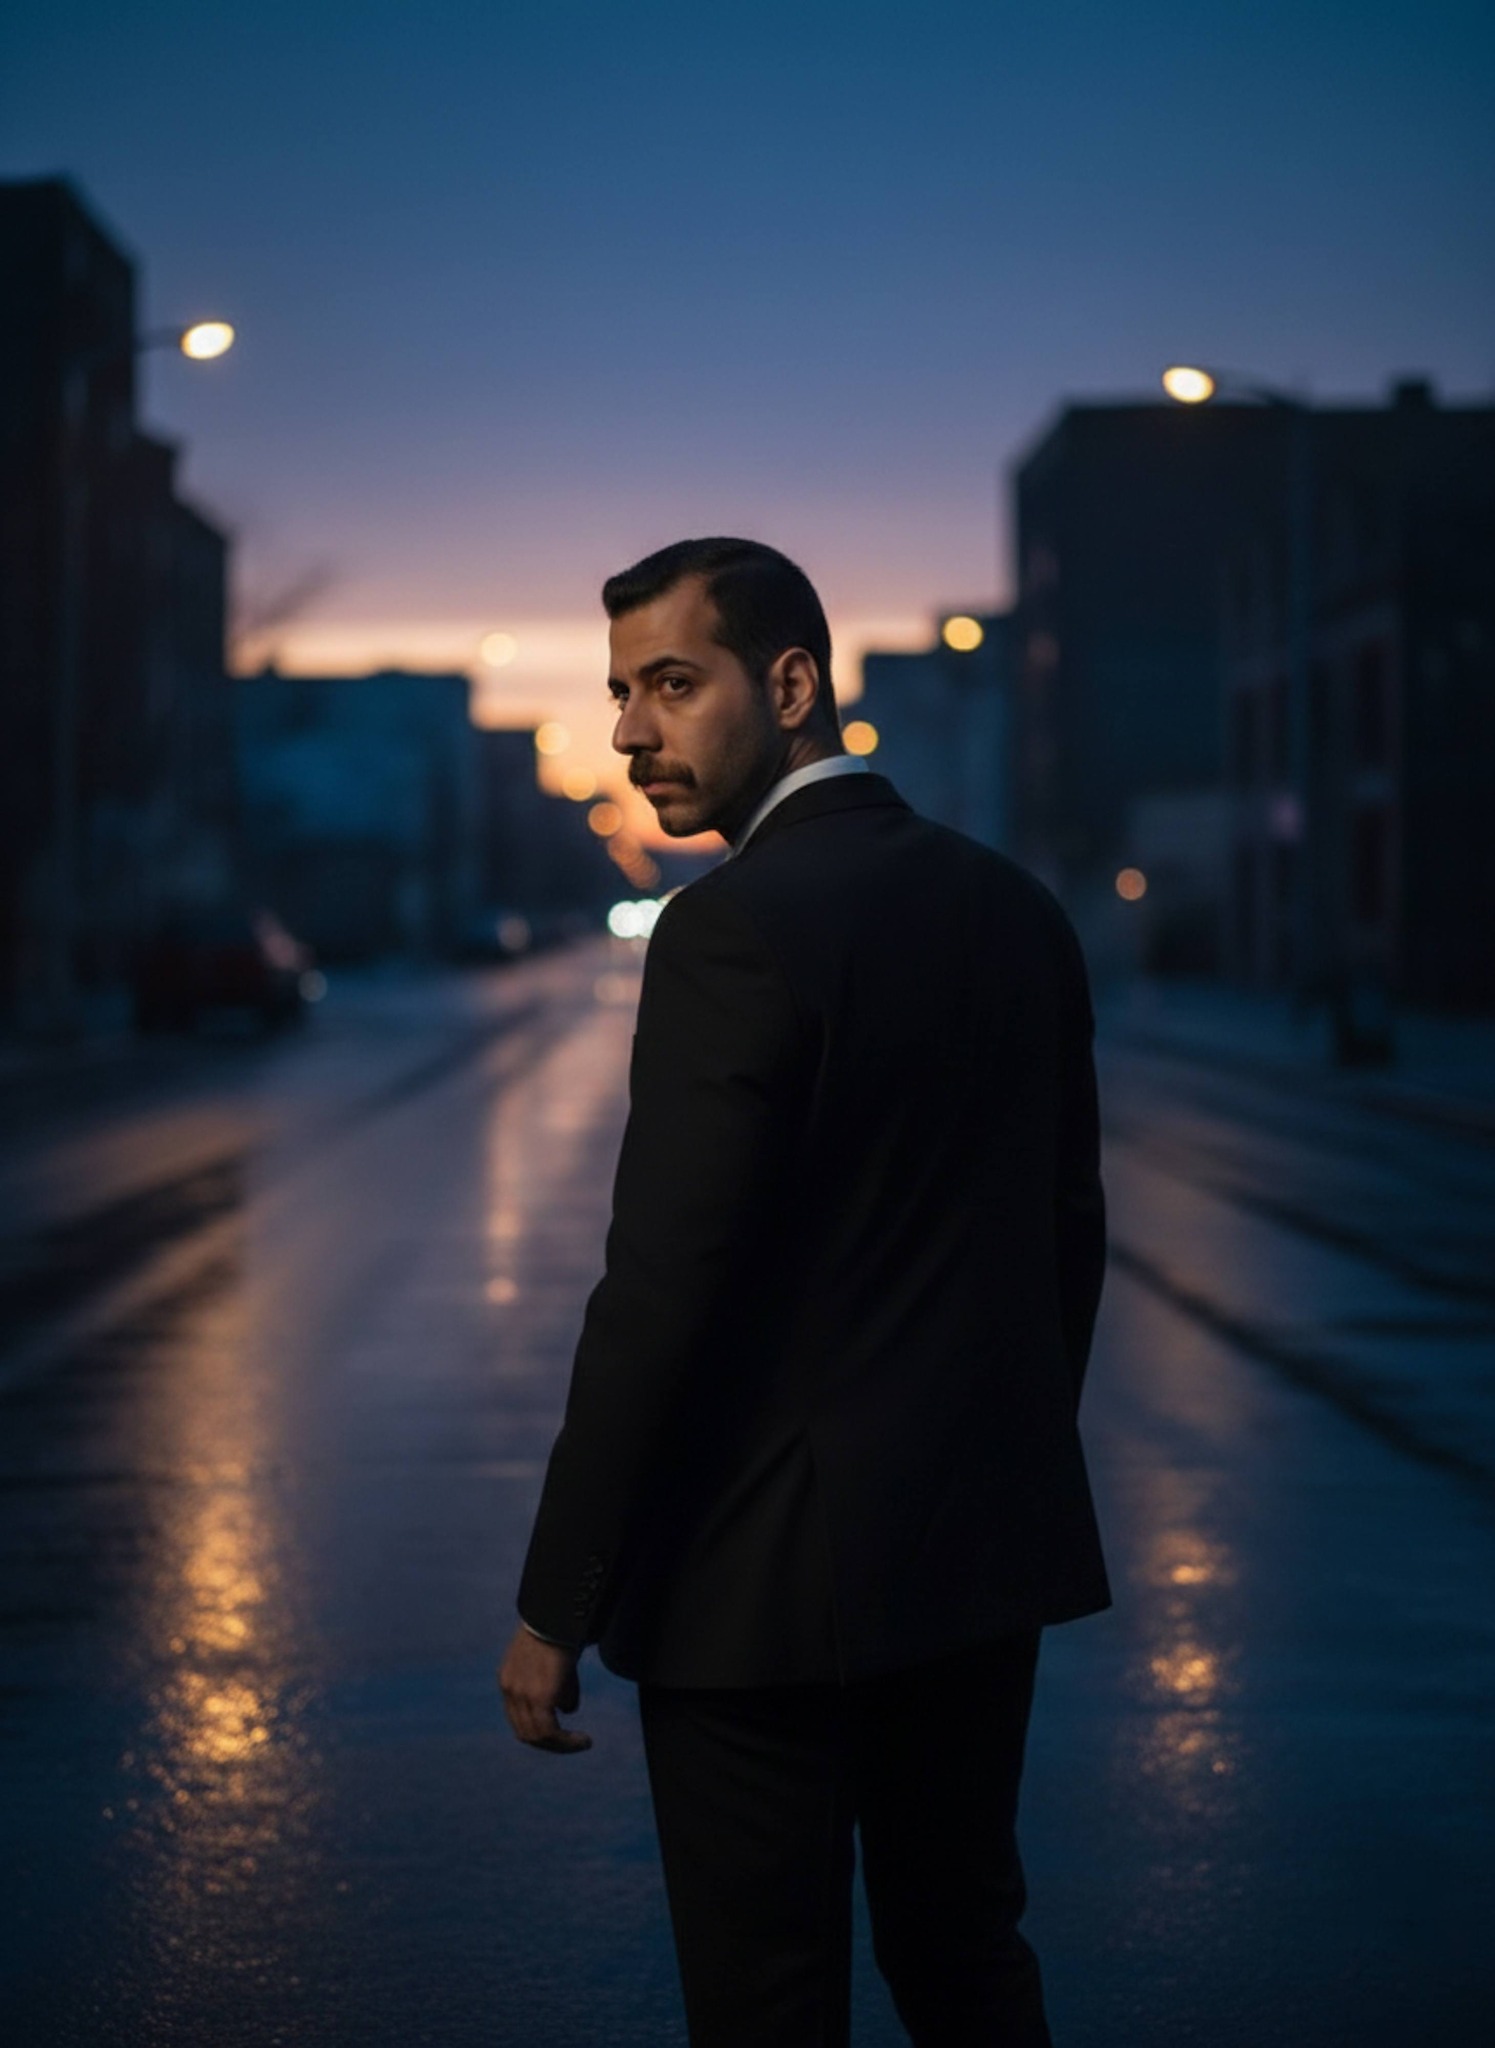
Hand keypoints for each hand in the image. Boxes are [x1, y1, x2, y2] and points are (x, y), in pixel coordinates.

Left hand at [498, 1627, 591, 1753]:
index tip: (559, 1733)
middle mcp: (509, 1690)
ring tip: (582, 1743)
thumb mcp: (554, 1662)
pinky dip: (567, 1742)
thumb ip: (558, 1687)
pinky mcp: (539, 1697)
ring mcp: (522, 1695)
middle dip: (551, 1744)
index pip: (518, 1719)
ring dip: (561, 1745)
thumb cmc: (560, 1631)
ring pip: (538, 1736)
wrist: (558, 1615)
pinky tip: (583, 1740)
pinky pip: (551, 1732)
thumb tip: (567, 1711)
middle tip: (572, 1744)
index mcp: (508, 1680)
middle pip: (525, 1733)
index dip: (539, 1731)